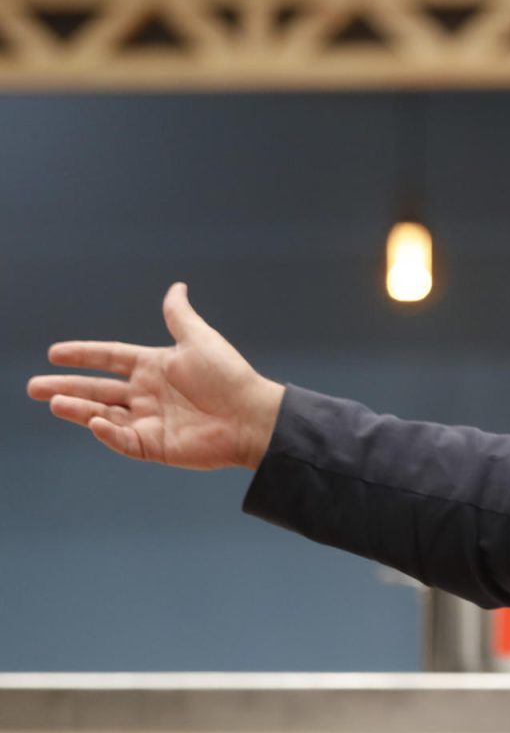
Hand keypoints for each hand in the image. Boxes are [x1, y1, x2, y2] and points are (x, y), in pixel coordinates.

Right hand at [27, 283, 283, 470]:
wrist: (252, 416)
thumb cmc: (230, 376)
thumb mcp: (200, 340)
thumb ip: (180, 316)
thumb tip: (176, 287)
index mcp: (155, 366)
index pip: (110, 358)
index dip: (84, 355)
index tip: (55, 352)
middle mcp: (147, 393)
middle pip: (98, 388)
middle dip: (67, 386)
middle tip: (34, 387)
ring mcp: (149, 420)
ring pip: (103, 413)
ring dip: (78, 408)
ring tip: (54, 401)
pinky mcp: (154, 445)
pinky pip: (123, 439)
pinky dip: (107, 432)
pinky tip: (94, 421)